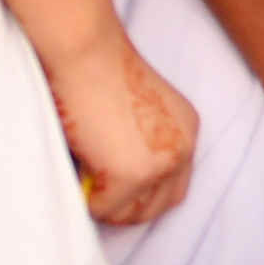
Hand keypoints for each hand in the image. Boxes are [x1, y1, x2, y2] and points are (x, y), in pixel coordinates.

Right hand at [52, 35, 197, 227]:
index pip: (174, 186)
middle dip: (124, 207)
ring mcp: (160, 164)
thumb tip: (113, 185)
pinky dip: (86, 199)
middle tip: (94, 191)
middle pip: (158, 207)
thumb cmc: (96, 68)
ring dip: (104, 205)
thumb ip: (138, 143)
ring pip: (130, 214)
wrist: (86, 50)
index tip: (114, 191)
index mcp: (186, 130)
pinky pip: (103, 208)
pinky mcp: (131, 175)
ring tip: (84, 177)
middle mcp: (182, 148)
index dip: (142, 194)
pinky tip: (77, 168)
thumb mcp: (134, 109)